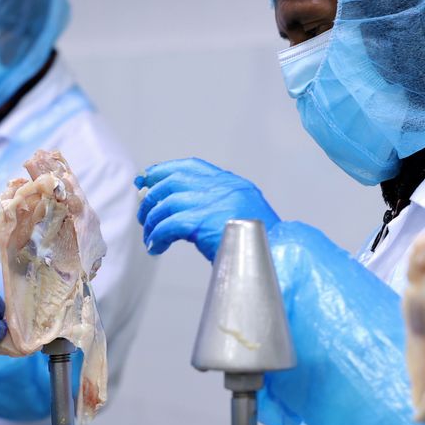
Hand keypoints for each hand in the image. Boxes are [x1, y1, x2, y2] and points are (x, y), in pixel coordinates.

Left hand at [135, 158, 278, 260]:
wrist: (279, 257)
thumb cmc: (262, 244)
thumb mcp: (242, 214)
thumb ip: (218, 206)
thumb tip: (183, 211)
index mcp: (231, 183)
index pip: (190, 166)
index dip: (164, 171)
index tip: (147, 179)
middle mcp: (220, 187)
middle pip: (172, 182)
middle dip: (152, 197)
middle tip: (144, 216)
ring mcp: (211, 203)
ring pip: (166, 205)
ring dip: (153, 222)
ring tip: (151, 238)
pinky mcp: (201, 222)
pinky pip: (167, 226)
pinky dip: (157, 237)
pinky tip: (156, 248)